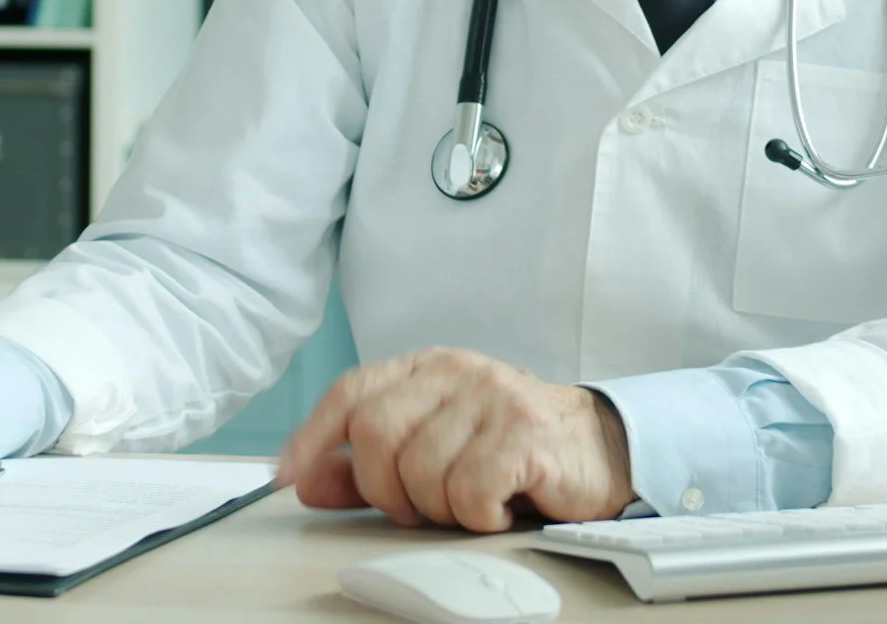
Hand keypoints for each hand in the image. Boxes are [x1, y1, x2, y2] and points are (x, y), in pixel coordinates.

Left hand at [274, 348, 635, 531]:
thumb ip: (368, 465)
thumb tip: (307, 480)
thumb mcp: (433, 449)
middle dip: (385, 489)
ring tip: (468, 505)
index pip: (349, 393)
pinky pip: (468, 490)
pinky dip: (476, 517)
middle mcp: (455, 372)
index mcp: (425, 369)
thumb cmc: (510, 448)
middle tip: (417, 508)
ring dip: (438, 508)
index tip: (286, 477)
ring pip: (420, 471)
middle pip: (375, 434)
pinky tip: (498, 510)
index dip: (311, 437)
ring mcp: (491, 397)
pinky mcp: (524, 432)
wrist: (600, 449)